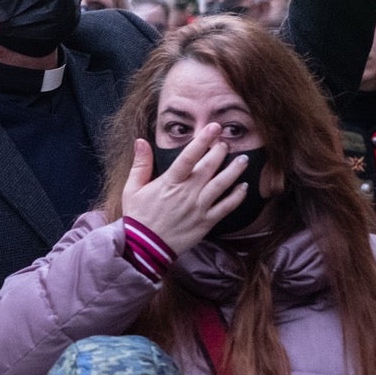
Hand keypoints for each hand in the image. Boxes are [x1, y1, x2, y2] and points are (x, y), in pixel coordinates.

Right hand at [121, 127, 249, 256]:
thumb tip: (141, 141)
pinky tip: (243, 187)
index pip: (188, 156)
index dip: (202, 140)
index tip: (213, 127)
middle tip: (226, 142)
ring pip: (222, 184)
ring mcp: (199, 207)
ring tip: (243, 159)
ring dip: (235, 170)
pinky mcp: (206, 222)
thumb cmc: (138, 216)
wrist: (145, 247)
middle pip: (209, 167)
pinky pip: (226, 207)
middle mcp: (187, 192)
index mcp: (169, 182)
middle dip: (220, 151)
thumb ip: (140, 164)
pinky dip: (237, 196)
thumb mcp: (131, 188)